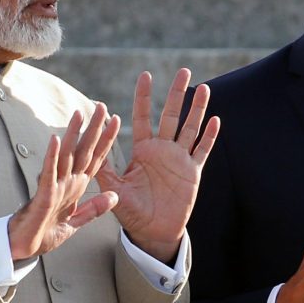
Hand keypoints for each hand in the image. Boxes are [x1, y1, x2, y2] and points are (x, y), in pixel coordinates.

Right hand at [8, 104, 120, 259]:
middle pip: (83, 151)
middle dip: (94, 129)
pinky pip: (49, 173)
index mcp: (76, 187)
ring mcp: (55, 186)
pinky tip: (56, 140)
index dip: (106, 141)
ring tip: (79, 114)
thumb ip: (93, 209)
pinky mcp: (44, 195)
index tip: (116, 121)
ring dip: (73, 135)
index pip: (95, 159)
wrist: (22, 248)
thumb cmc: (44, 234)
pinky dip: (52, 157)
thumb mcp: (75, 222)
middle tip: (102, 105)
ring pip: (66, 156)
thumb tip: (114, 197)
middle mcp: (66, 182)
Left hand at [96, 68, 219, 263]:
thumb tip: (88, 148)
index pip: (143, 117)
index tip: (146, 75)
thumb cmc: (131, 211)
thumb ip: (104, 170)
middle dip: (176, 93)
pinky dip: (208, 136)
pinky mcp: (193, 172)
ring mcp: (179, 159)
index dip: (144, 97)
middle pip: (171, 115)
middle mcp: (162, 149)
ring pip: (190, 128)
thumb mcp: (114, 189)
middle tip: (183, 71)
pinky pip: (202, 150)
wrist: (152, 231)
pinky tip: (215, 119)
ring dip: (196, 108)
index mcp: (142, 150)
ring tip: (203, 88)